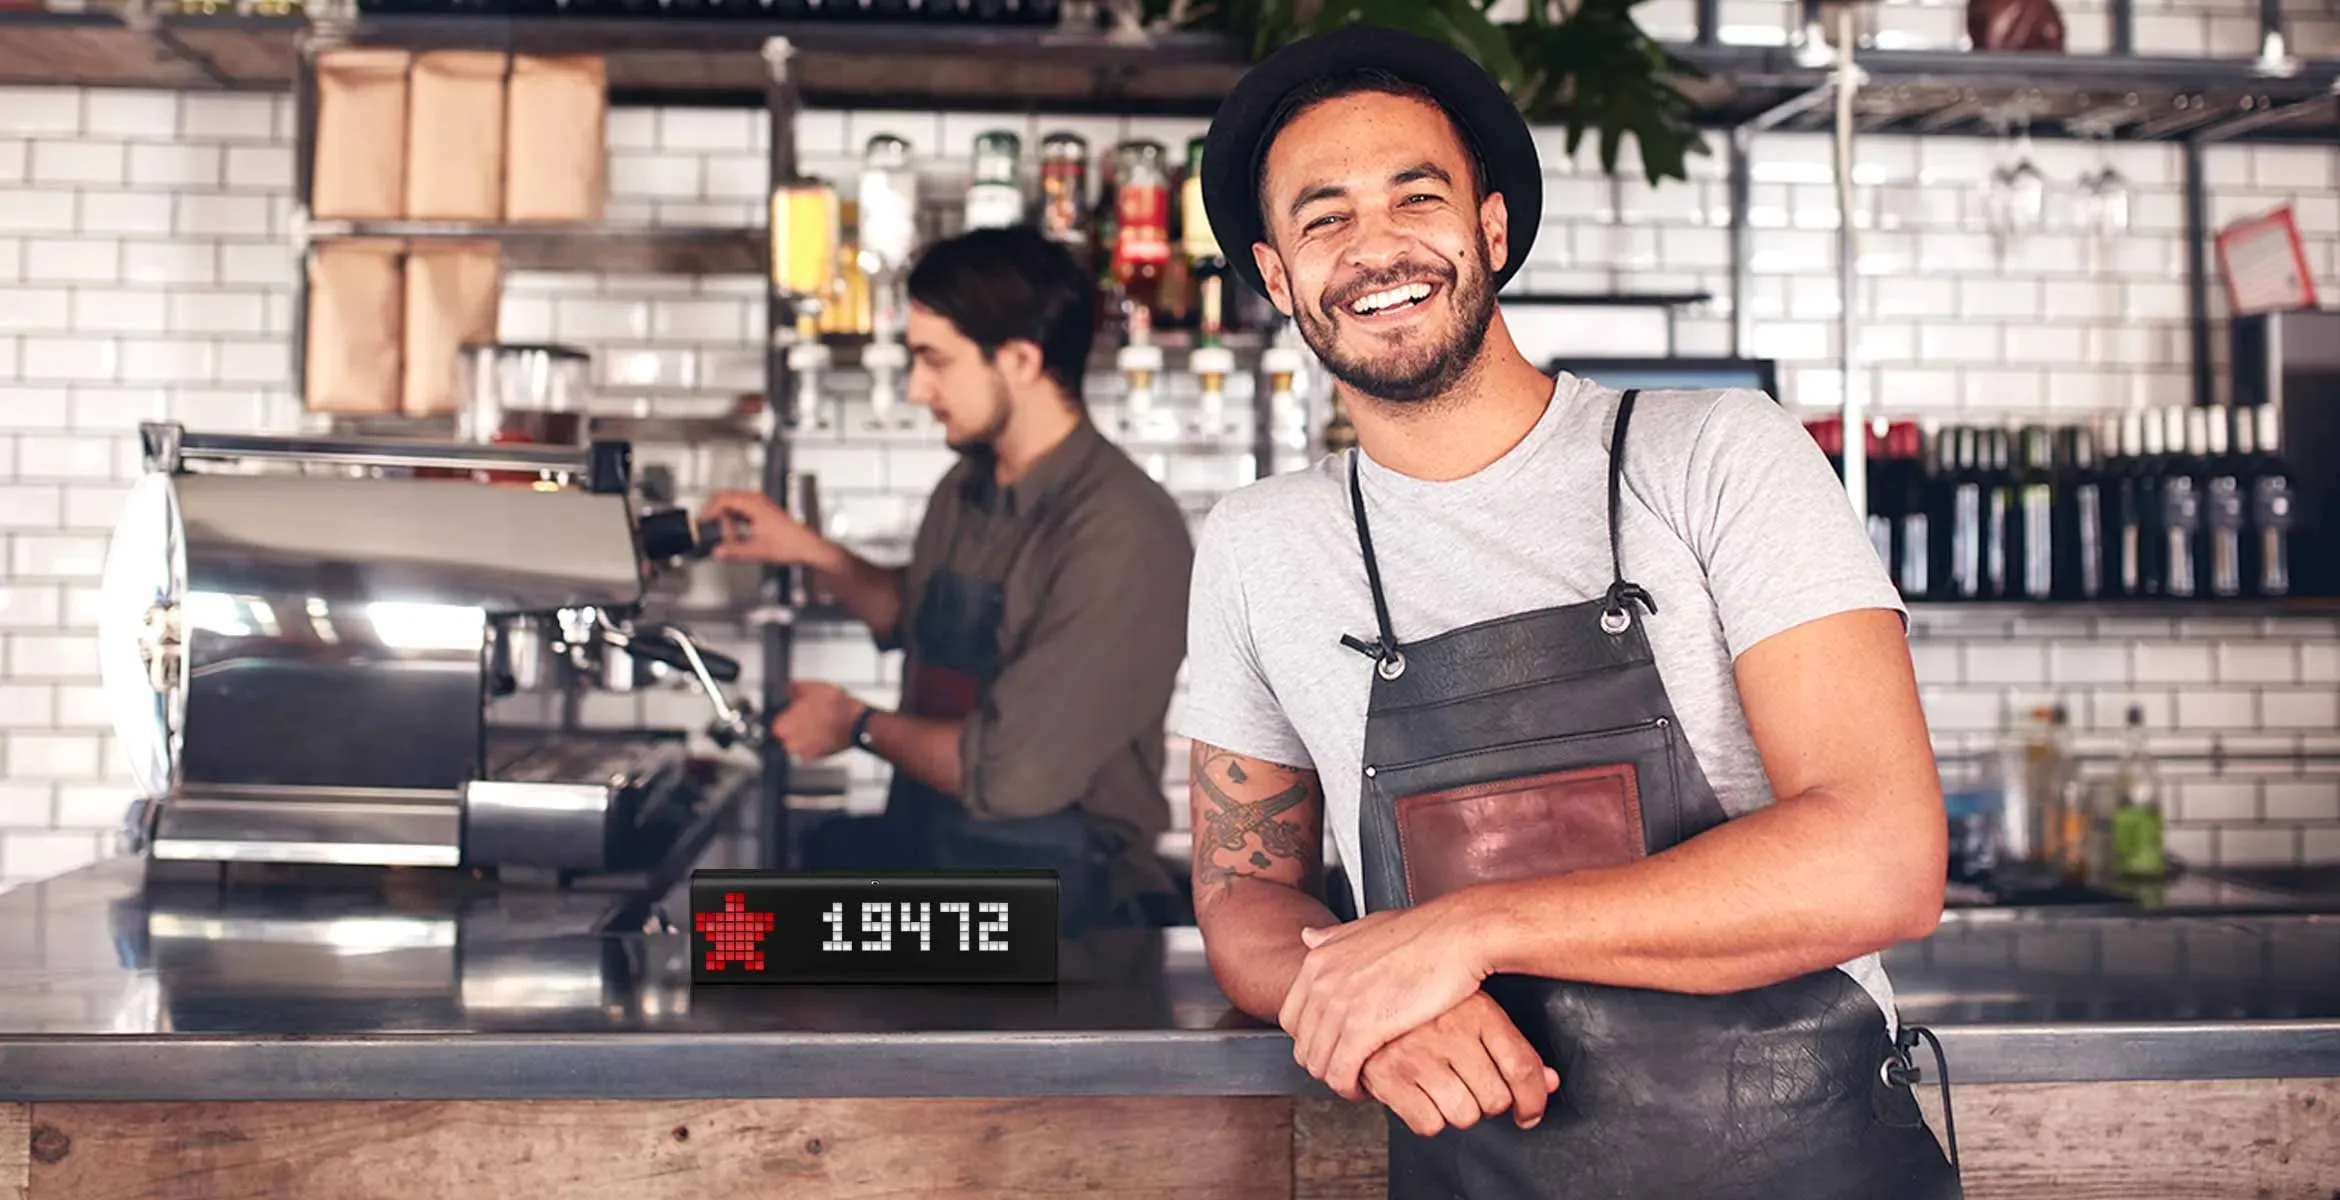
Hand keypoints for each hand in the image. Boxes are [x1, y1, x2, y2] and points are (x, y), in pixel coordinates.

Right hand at [699, 490, 830, 567]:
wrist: (807, 546)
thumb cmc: (790, 544)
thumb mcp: (757, 551)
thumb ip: (734, 552)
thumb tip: (717, 551)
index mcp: (754, 504)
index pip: (722, 499)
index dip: (709, 511)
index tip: (703, 523)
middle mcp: (756, 500)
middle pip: (725, 499)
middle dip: (716, 516)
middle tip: (712, 532)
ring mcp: (759, 504)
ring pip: (731, 505)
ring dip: (725, 521)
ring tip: (729, 539)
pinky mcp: (760, 511)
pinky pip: (739, 511)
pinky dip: (733, 522)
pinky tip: (735, 537)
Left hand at [769, 681, 864, 760]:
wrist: (855, 722)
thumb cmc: (833, 707)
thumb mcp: (810, 687)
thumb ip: (793, 689)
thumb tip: (788, 689)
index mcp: (783, 726)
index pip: (776, 722)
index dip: (786, 714)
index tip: (793, 710)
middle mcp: (790, 743)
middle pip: (787, 734)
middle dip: (795, 726)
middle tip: (807, 715)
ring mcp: (805, 753)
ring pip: (800, 743)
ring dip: (806, 735)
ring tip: (818, 722)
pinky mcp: (819, 758)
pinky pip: (812, 749)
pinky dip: (817, 742)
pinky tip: (825, 731)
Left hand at [1280, 903, 1489, 1100]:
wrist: (1457, 936)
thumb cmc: (1424, 933)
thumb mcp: (1368, 927)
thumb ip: (1335, 938)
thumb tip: (1308, 937)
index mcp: (1319, 960)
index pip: (1291, 1016)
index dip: (1310, 1039)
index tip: (1330, 1047)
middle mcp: (1321, 982)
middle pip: (1302, 1043)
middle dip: (1322, 1062)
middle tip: (1345, 1069)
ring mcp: (1339, 1005)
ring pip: (1319, 1062)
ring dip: (1336, 1079)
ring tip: (1357, 1083)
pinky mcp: (1362, 1029)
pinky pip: (1341, 1072)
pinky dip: (1349, 1088)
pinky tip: (1366, 1088)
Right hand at [1361, 991, 1558, 1137]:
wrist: (1361, 991)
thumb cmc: (1426, 1005)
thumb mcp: (1476, 1010)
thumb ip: (1514, 1049)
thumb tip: (1550, 1083)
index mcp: (1477, 1010)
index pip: (1521, 1068)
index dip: (1534, 1100)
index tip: (1529, 1111)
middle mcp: (1450, 1031)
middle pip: (1495, 1098)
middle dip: (1489, 1102)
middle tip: (1473, 1087)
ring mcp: (1418, 1054)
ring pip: (1465, 1115)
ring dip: (1459, 1111)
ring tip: (1445, 1089)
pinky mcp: (1388, 1076)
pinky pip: (1428, 1124)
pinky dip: (1428, 1118)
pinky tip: (1422, 1095)